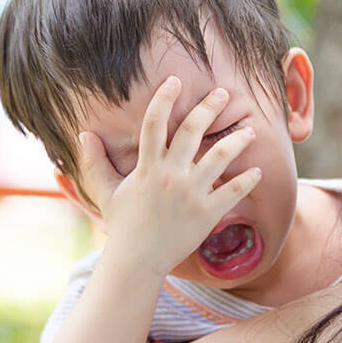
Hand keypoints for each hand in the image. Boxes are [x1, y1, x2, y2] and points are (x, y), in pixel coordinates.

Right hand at [79, 76, 261, 278]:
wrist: (137, 261)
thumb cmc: (122, 225)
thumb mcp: (106, 191)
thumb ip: (95, 161)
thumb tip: (84, 134)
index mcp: (147, 167)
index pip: (154, 123)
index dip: (164, 99)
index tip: (175, 81)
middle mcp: (170, 175)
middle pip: (192, 131)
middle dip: (209, 108)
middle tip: (223, 93)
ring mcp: (191, 194)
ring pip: (219, 157)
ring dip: (237, 141)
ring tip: (250, 131)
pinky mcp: (207, 213)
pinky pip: (232, 192)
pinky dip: (247, 181)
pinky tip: (257, 170)